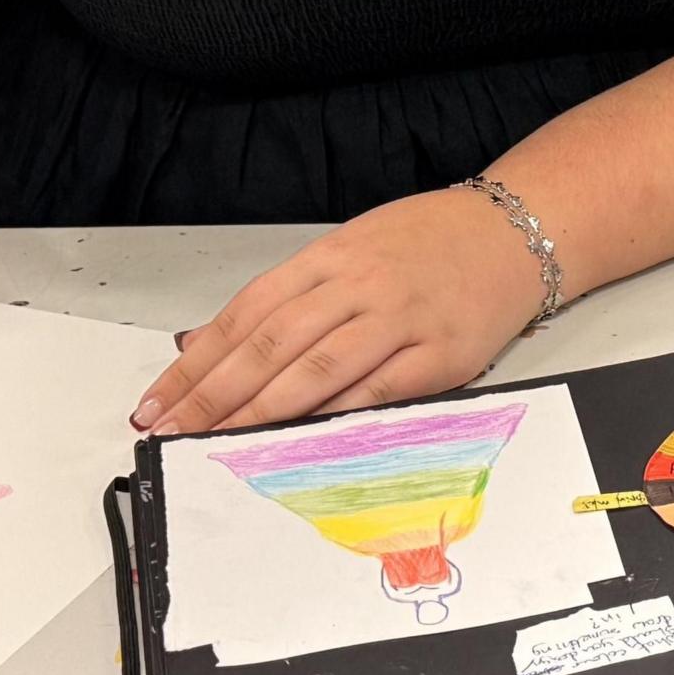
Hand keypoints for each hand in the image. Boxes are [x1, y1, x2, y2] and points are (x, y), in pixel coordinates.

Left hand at [133, 186, 543, 434]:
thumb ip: (289, 297)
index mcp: (329, 257)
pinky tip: (299, 440)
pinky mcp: (441, 354)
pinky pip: (378, 390)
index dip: (196, 362)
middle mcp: (358, 284)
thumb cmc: (429, 244)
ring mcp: (400, 318)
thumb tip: (208, 345)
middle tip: (171, 431)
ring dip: (260, 412)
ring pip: (316, 368)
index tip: (157, 402)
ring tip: (217, 443)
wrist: (516, 231)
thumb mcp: (351, 250)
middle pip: (270, 344)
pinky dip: (335, 417)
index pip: (245, 314)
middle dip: (213, 395)